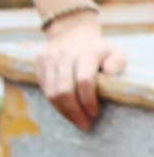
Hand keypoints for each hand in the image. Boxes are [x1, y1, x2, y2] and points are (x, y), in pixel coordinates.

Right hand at [37, 13, 125, 130]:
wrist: (71, 32)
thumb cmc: (97, 49)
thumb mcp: (114, 52)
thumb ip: (117, 62)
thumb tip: (109, 74)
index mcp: (85, 52)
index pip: (84, 81)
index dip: (88, 100)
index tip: (95, 113)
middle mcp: (64, 54)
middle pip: (64, 90)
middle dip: (74, 111)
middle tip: (84, 124)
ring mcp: (48, 58)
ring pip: (51, 92)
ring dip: (63, 111)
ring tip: (75, 120)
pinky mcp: (38, 63)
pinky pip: (43, 88)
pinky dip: (54, 102)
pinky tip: (65, 109)